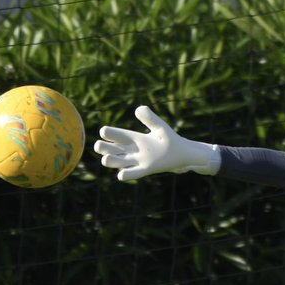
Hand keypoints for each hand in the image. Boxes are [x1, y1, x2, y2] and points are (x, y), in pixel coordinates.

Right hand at [95, 106, 218, 180]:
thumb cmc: (171, 140)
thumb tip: (138, 109)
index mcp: (134, 138)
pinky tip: (121, 174)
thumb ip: (150, 118)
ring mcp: (138, 161)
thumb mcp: (160, 127)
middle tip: (100, 146)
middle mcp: (133, 150)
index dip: (108, 133)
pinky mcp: (146, 169)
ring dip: (110, 161)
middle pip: (110, 149)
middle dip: (102, 148)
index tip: (105, 132)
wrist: (184, 154)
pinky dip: (126, 175)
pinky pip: (132, 174)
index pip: (115, 135)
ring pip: (117, 162)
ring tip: (108, 159)